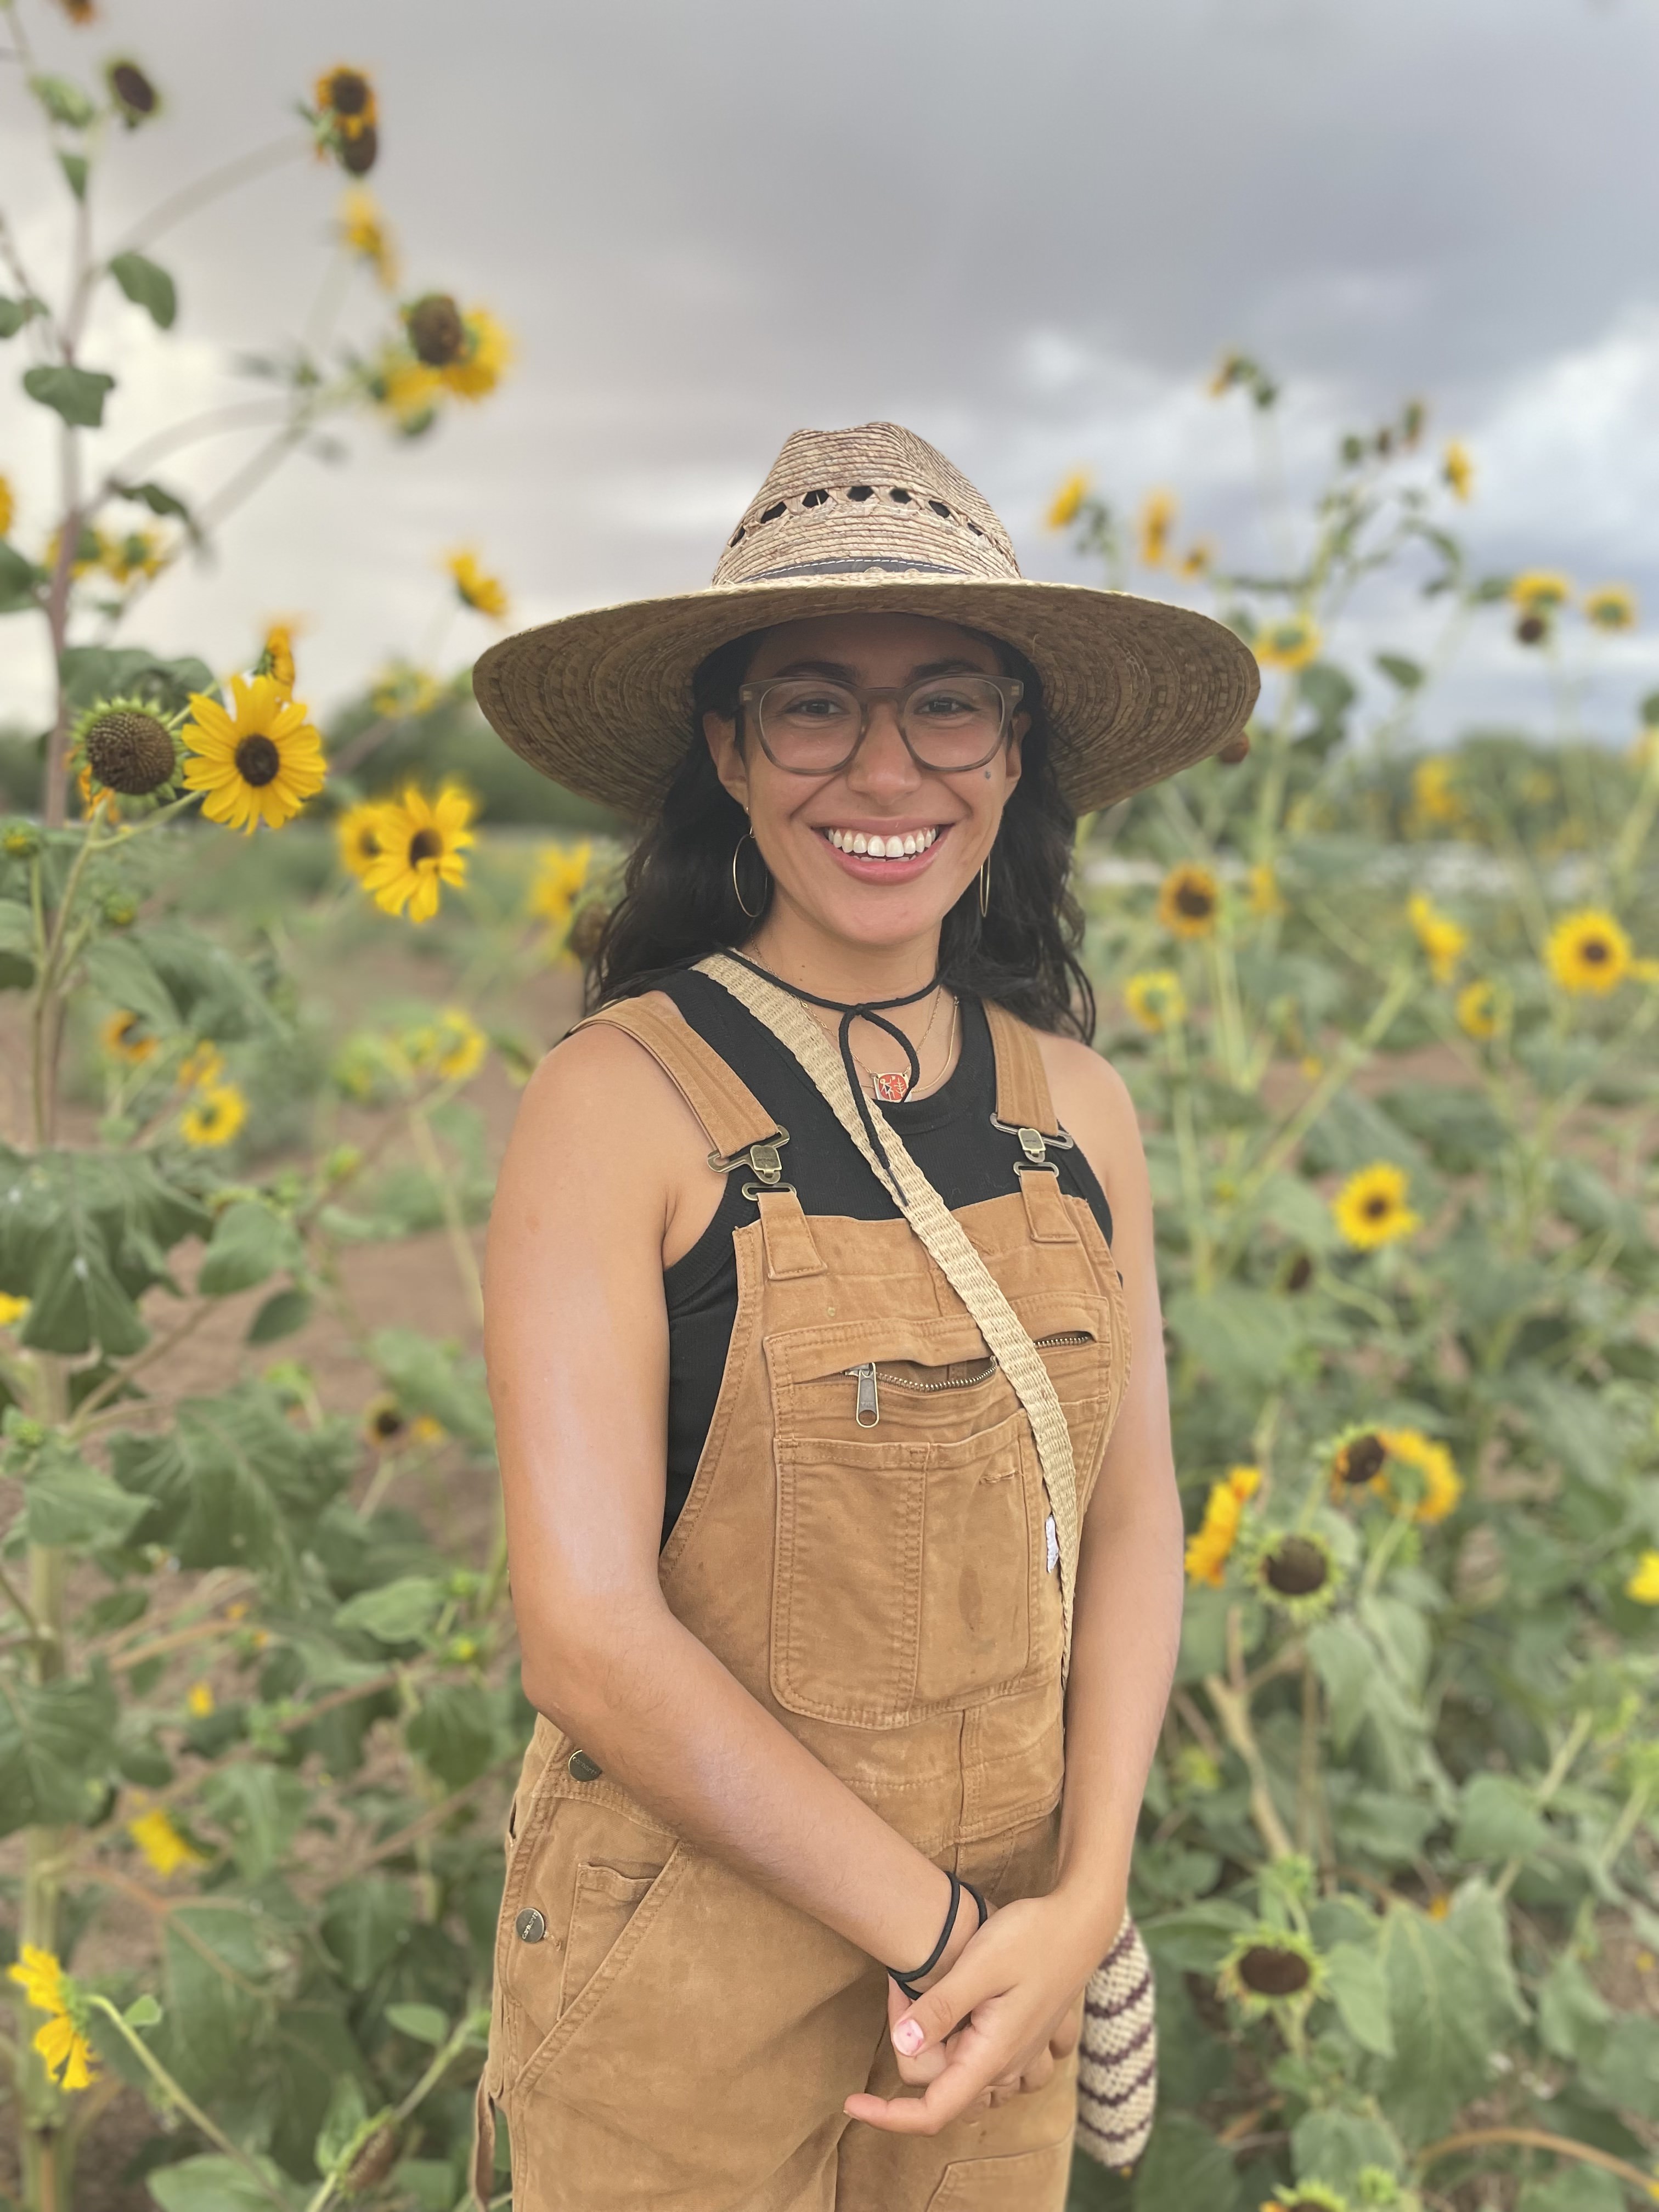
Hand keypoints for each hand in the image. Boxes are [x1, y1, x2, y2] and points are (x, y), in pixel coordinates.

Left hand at [845, 1891, 1108, 2134]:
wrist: (1081, 1922)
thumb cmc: (1031, 1938)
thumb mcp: (980, 1965)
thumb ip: (940, 2007)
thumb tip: (902, 2043)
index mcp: (991, 2057)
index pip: (932, 2112)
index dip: (888, 2116)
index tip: (851, 2103)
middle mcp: (1007, 2067)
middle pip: (943, 2089)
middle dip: (911, 2051)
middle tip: (901, 1987)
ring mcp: (1020, 2057)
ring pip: (964, 2081)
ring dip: (937, 2051)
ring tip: (924, 1995)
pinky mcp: (1026, 2040)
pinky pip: (989, 2068)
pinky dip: (963, 2051)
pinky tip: (959, 2015)